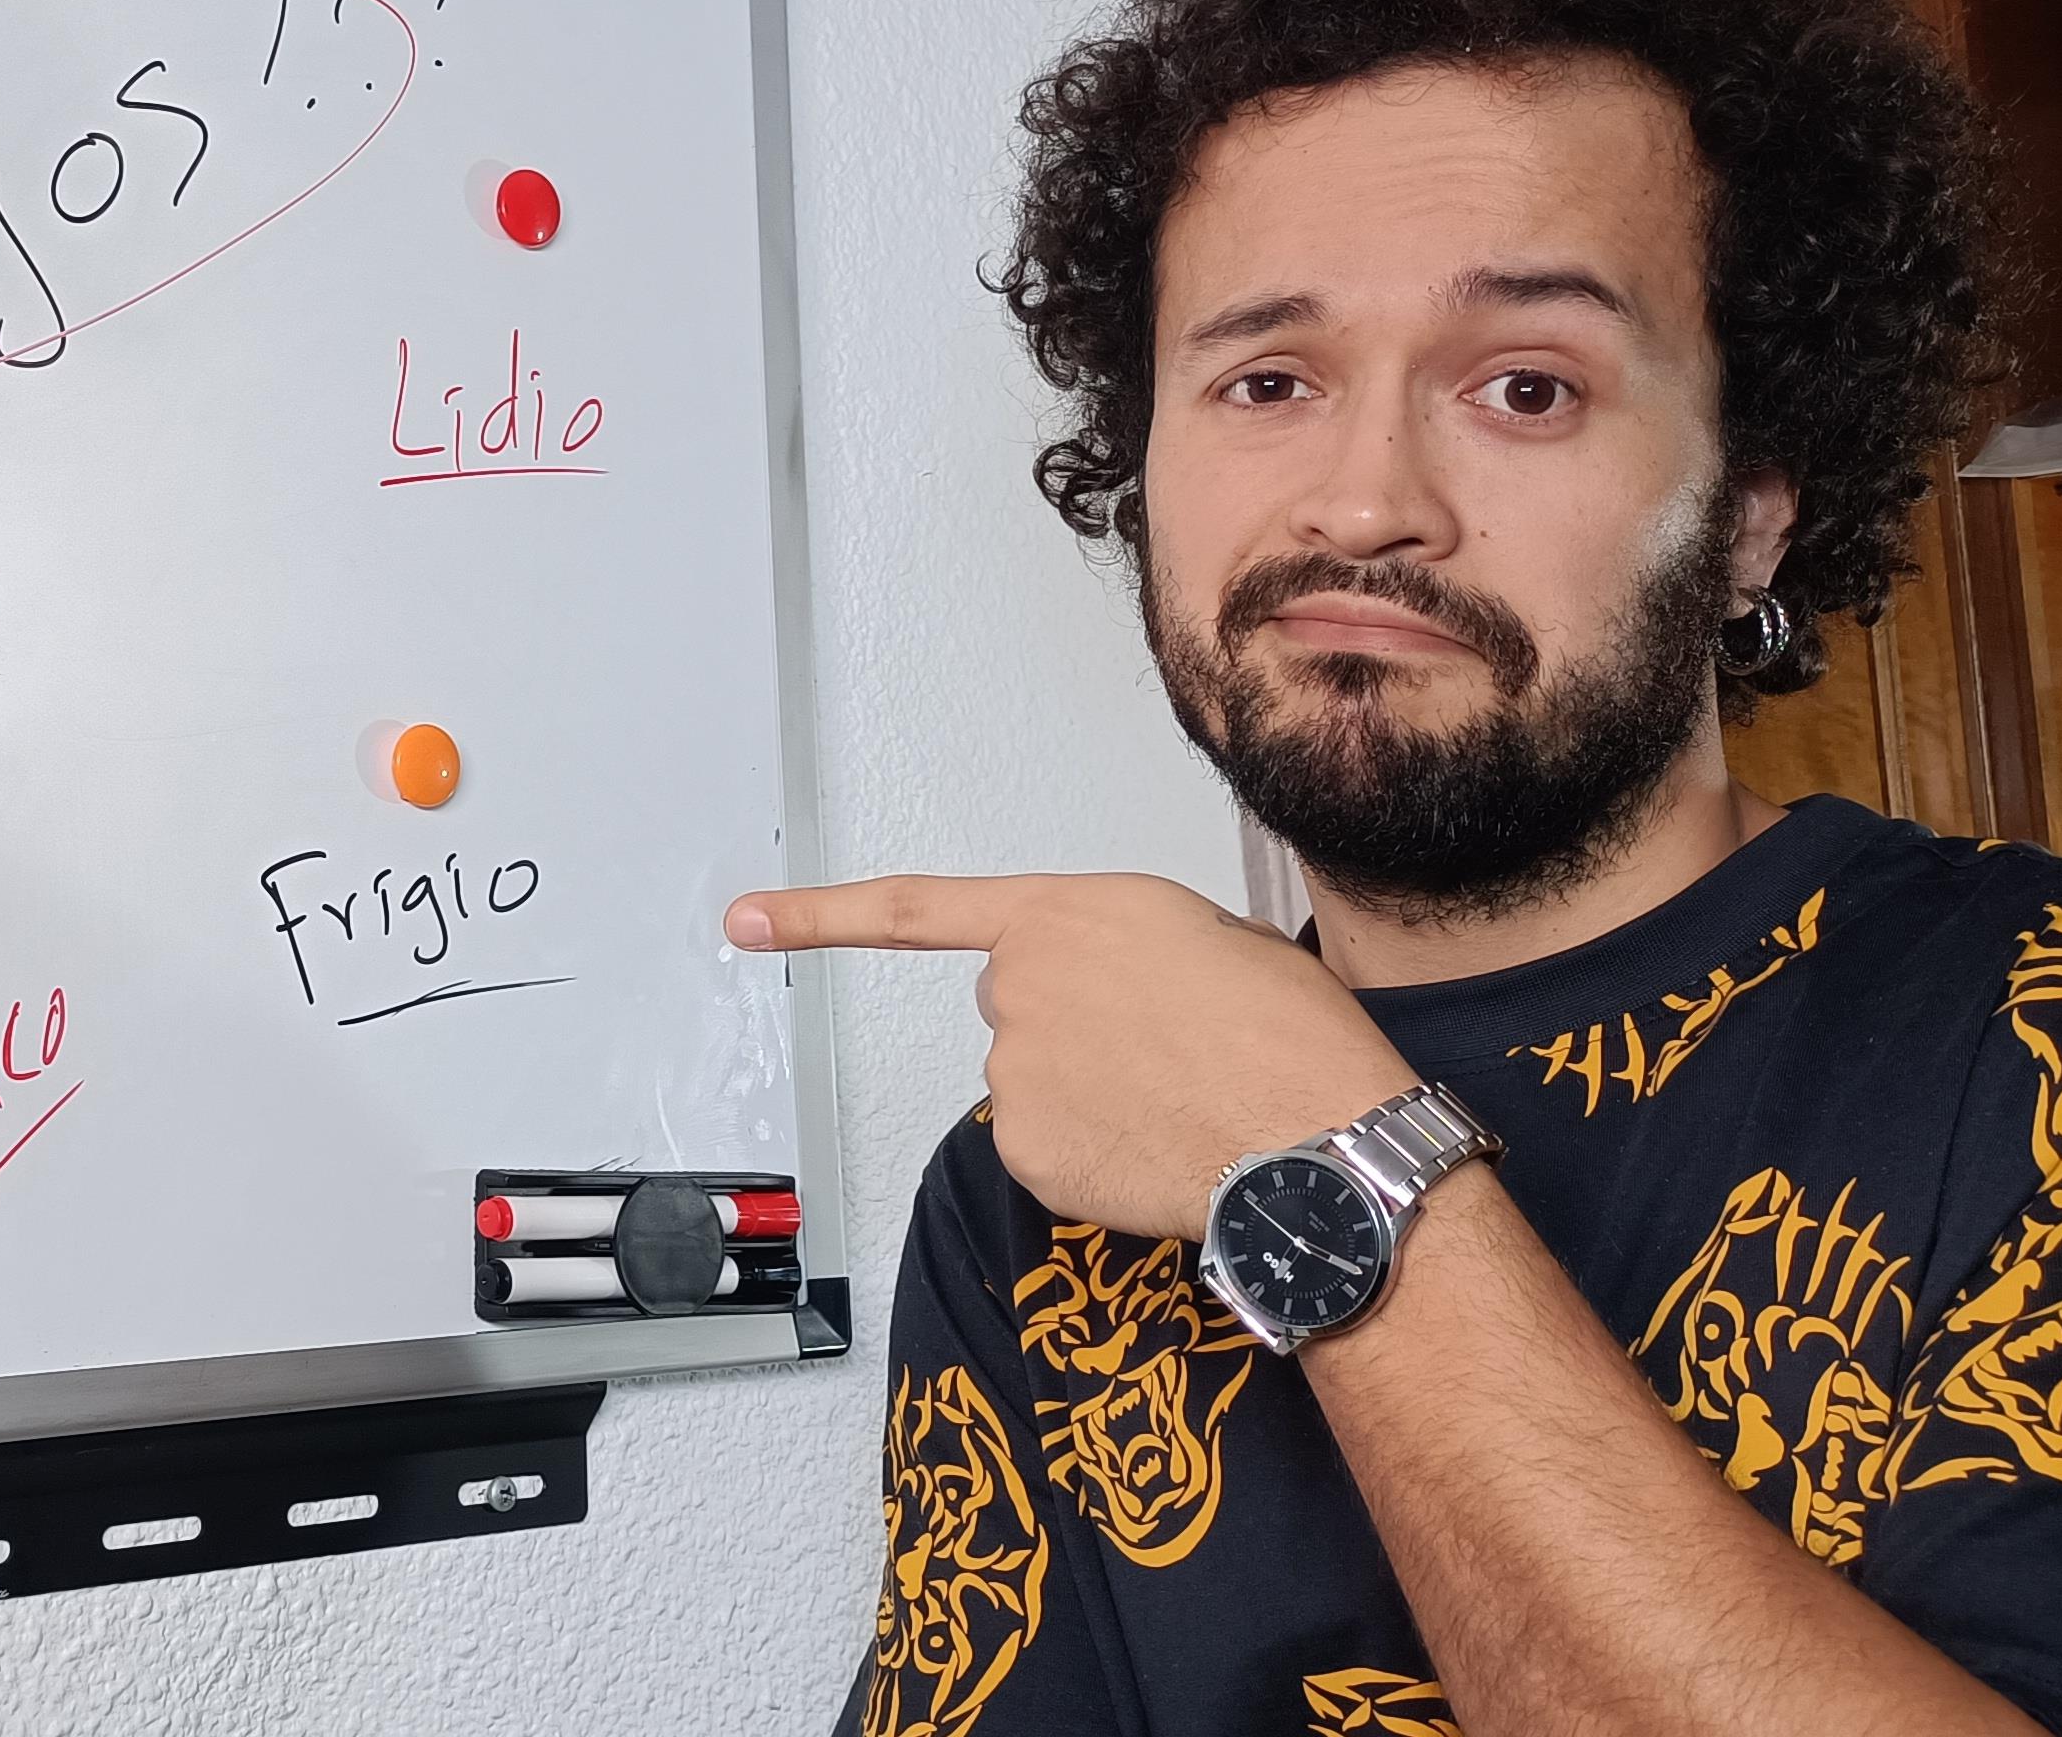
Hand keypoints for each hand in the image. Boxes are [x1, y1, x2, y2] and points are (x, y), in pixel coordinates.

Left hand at [726, 872, 1418, 1237]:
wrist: (1318, 1137)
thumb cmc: (1292, 1038)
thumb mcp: (1216, 942)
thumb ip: (1123, 949)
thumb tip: (1110, 991)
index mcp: (1067, 913)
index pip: (918, 910)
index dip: (821, 914)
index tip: (743, 922)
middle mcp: (1018, 984)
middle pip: (1015, 1007)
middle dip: (1071, 1026)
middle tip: (1167, 1049)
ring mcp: (1012, 1069)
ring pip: (1034, 1080)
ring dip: (1089, 1091)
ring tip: (1180, 1098)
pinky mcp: (1022, 1145)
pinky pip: (1043, 1145)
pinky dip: (1090, 1152)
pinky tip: (1156, 1147)